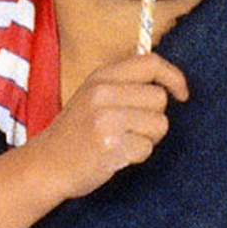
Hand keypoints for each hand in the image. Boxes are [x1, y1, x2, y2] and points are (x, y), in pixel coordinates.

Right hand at [23, 52, 188, 199]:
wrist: (45, 164)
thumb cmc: (76, 132)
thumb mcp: (93, 95)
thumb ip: (125, 85)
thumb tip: (169, 83)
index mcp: (101, 76)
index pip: (151, 63)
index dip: (174, 77)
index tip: (182, 94)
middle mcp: (103, 93)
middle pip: (159, 98)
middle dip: (154, 117)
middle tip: (131, 129)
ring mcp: (106, 119)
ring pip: (159, 124)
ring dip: (148, 138)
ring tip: (122, 142)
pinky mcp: (110, 145)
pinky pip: (147, 148)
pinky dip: (137, 156)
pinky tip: (116, 155)